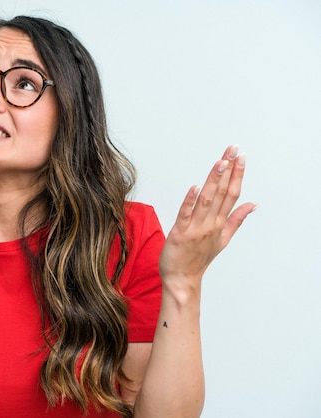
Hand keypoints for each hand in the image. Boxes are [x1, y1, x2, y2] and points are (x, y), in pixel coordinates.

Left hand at [159, 145, 255, 290]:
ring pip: (207, 200)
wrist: (182, 279)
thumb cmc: (199, 258)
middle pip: (222, 192)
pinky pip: (185, 214)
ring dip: (213, 181)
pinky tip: (196, 187)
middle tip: (233, 150)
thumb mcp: (223, 238)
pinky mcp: (180, 233)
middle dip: (228, 170)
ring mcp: (196, 228)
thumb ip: (237, 219)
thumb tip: (253, 204)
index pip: (232, 194)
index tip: (241, 157)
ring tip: (220, 162)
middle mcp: (211, 223)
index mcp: (220, 223)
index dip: (237, 174)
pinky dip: (191, 201)